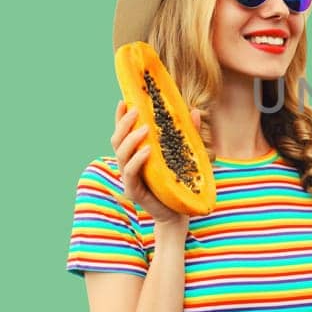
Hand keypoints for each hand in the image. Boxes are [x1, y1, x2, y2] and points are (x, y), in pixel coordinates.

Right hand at [111, 100, 205, 224]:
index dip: (120, 117)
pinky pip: (130, 173)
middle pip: (116, 140)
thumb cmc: (179, 182)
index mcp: (135, 154)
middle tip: (137, 109)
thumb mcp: (184, 153)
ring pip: (120, 155)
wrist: (179, 212)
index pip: (123, 132)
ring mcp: (129, 178)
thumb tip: (194, 110)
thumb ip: (187, 133)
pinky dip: (137, 160)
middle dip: (124, 123)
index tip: (124, 100)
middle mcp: (128, 164)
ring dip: (131, 139)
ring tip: (146, 128)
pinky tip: (148, 150)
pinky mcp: (134, 191)